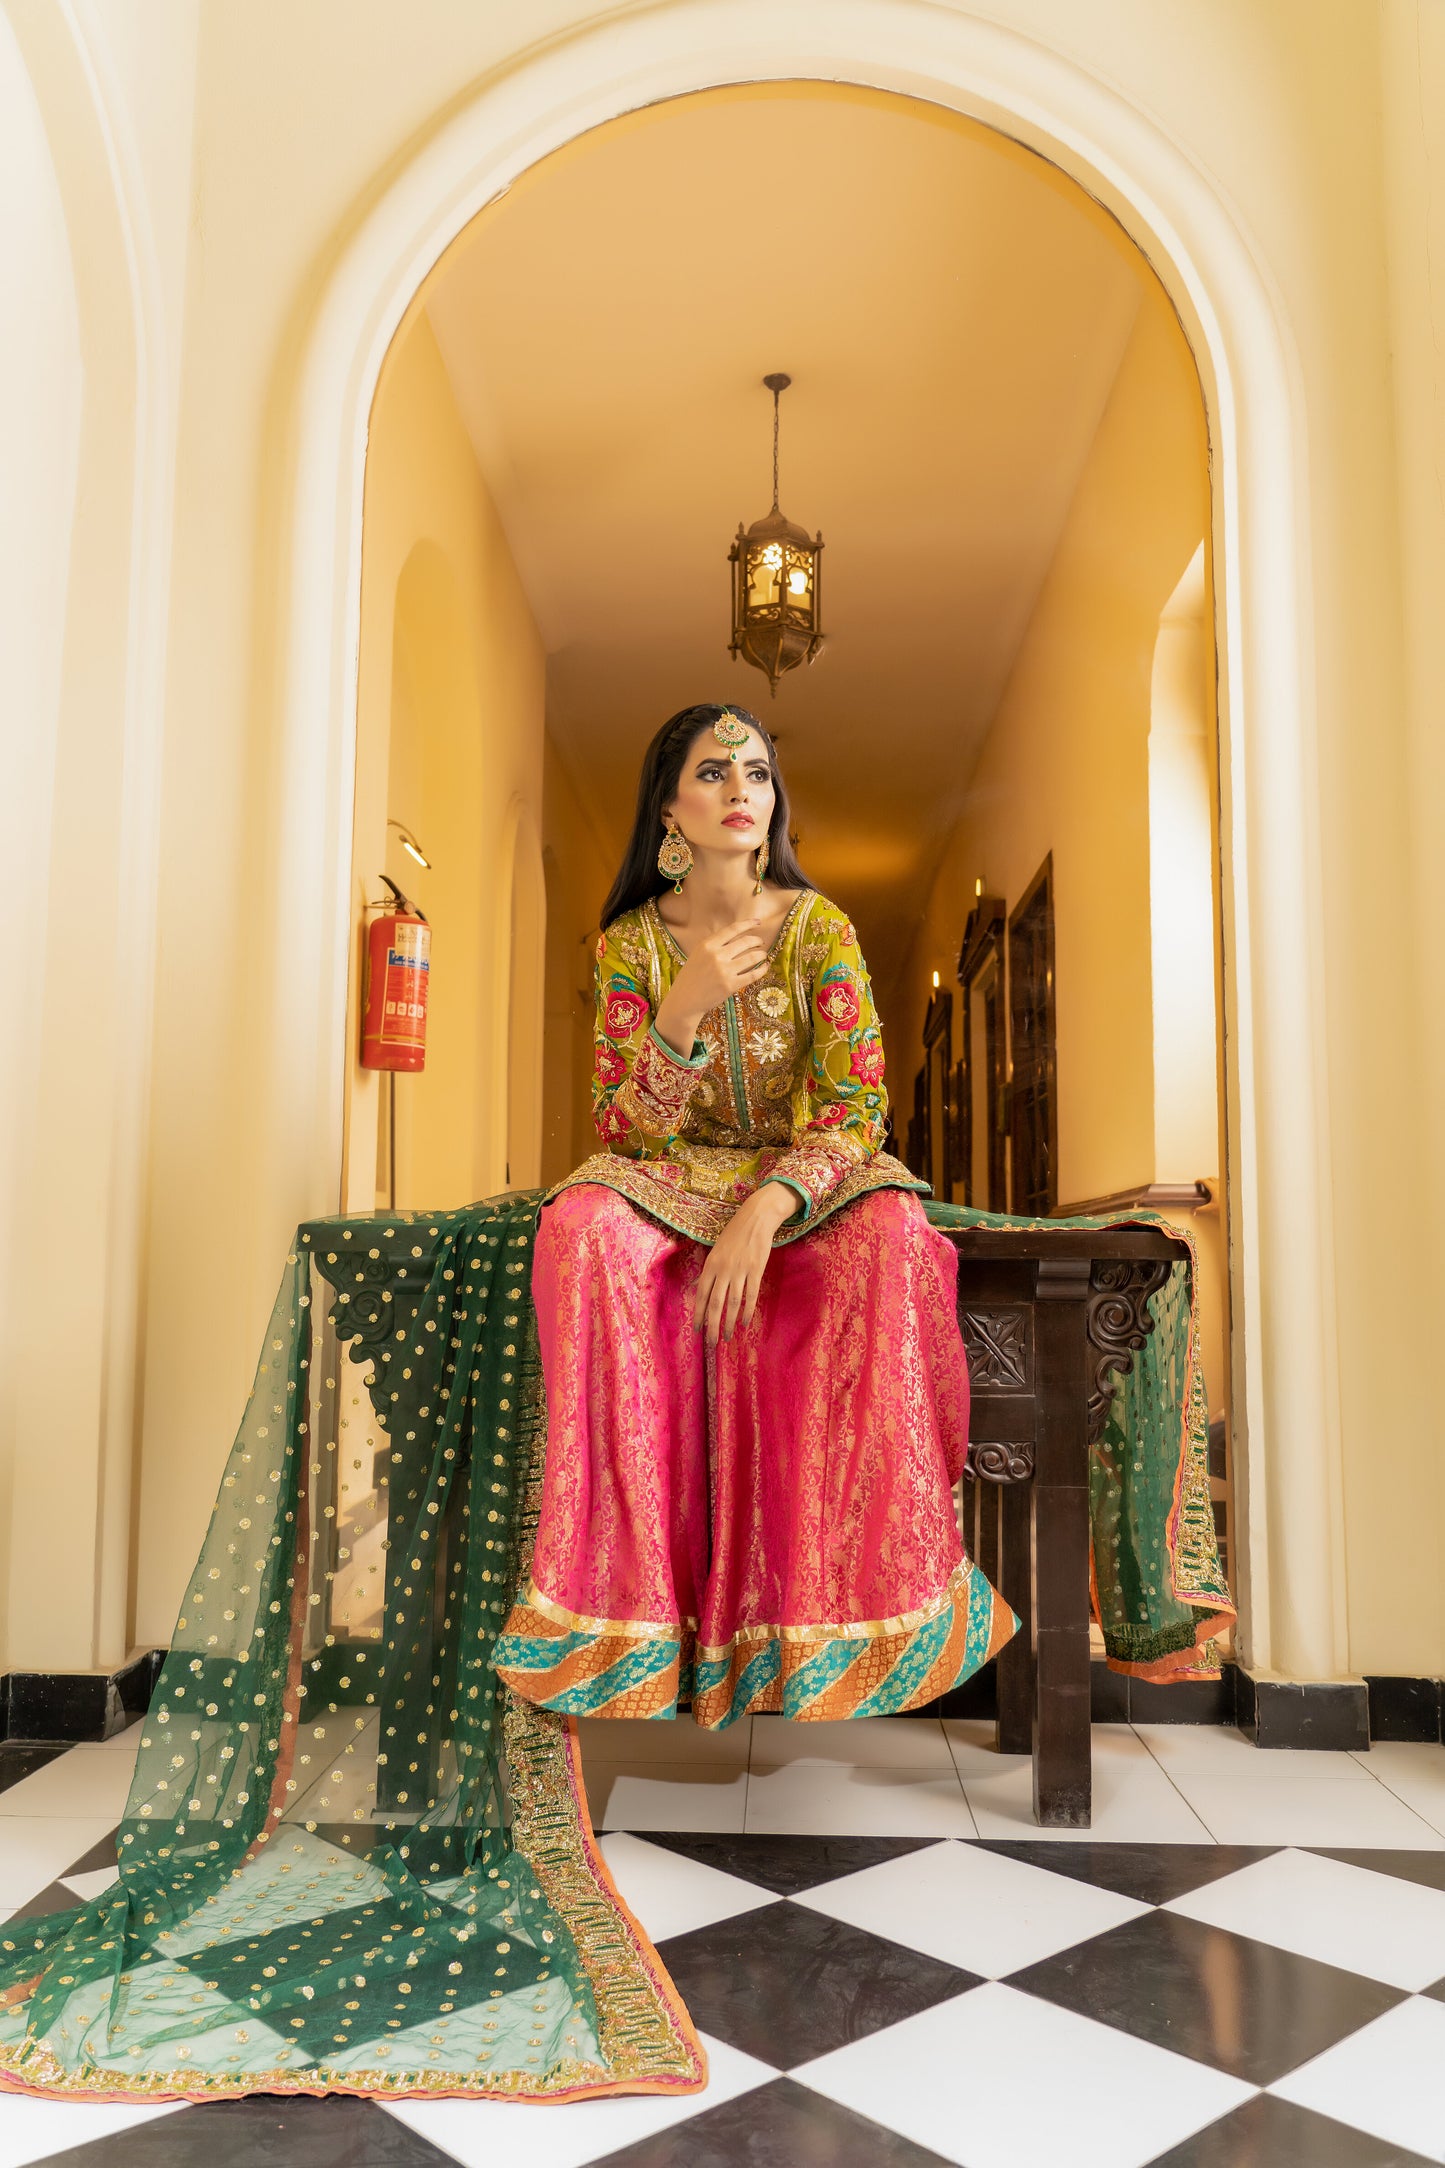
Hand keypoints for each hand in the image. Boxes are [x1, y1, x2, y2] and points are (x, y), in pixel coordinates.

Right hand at [655, 919, 770, 1055]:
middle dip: (757, 940)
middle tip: (760, 942)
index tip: (758, 922)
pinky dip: (762, 970)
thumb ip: (714, 945)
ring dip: (761, 954)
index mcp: (707, 945)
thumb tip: (736, 935)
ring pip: (752, 957)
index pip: (732, 929)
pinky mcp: (730, 986)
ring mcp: (724, 971)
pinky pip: (753, 975)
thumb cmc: (691, 977)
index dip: (748, 924)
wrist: (685, 1000)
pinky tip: (765, 967)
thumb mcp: (698, 954)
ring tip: (763, 955)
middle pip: (745, 942)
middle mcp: (716, 955)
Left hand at [694, 1182, 799, 1346]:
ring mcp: (740, 1270)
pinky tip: (744, 1323)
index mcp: (710, 1264)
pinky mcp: (756, 1270)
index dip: (698, 1313)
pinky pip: (750, 1295)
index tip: (697, 1329)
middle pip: (715, 1303)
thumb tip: (703, 1289)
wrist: (756, 1218)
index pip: (701, 1294)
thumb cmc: (734, 1234)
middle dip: (712, 1325)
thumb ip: (711, 1270)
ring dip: (729, 1322)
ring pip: (732, 1302)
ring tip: (727, 1337)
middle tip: (710, 1343)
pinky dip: (747, 1311)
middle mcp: (723, 1269)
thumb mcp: (716, 1250)